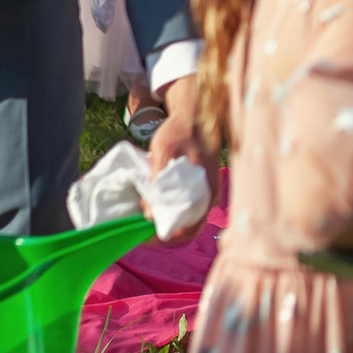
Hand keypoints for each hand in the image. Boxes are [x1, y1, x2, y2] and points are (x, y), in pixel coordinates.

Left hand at [145, 102, 217, 243]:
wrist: (197, 114)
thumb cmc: (180, 131)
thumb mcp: (163, 153)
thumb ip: (157, 183)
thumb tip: (148, 214)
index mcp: (205, 191)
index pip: (188, 229)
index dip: (165, 237)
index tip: (145, 237)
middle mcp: (210, 197)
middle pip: (188, 229)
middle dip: (165, 233)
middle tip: (142, 232)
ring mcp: (208, 193)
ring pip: (189, 220)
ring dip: (169, 223)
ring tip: (147, 220)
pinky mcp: (203, 188)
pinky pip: (189, 209)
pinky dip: (173, 213)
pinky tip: (157, 207)